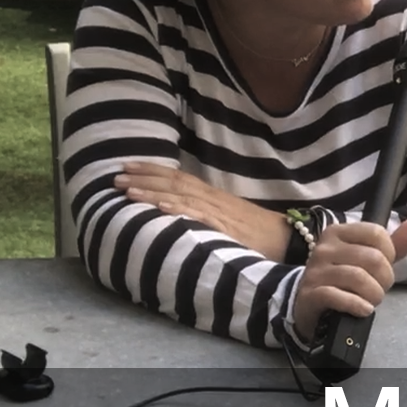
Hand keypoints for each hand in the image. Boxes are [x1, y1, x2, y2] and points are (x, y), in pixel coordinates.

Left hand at [114, 161, 288, 258]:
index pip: (179, 177)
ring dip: (152, 192)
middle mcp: (214, 200)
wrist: (290, 240)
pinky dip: (179, 210)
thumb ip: (207, 214)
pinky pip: (200, 217)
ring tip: (127, 190)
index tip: (127, 166)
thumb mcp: (230, 219)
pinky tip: (160, 207)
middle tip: (115, 175)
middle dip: (144, 178)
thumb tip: (179, 213)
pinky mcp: (227, 229)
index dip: (153, 170)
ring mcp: (220, 213)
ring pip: (182, 197)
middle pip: (176, 182)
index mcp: (214, 196)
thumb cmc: (261, 234)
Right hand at [292, 219, 406, 341]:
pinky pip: (339, 296)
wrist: (310, 304)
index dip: (389, 253)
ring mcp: (315, 271)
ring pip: (358, 278)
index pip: (376, 233)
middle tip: (379, 289)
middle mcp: (324, 247)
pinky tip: (363, 310)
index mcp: (338, 232)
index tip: (385, 266)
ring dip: (374, 294)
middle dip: (385, 279)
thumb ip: (394, 244)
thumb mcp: (369, 259)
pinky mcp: (310, 294)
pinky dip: (358, 305)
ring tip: (372, 300)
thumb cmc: (344, 278)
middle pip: (372, 258)